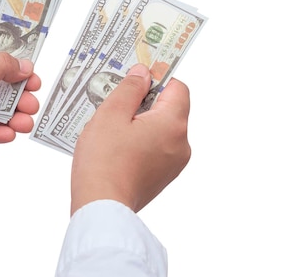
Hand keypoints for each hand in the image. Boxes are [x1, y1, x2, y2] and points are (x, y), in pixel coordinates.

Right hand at [70, 63, 190, 214]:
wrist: (101, 207)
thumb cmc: (104, 162)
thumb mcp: (111, 113)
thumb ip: (130, 88)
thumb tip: (143, 73)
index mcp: (173, 124)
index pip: (177, 87)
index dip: (157, 78)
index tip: (136, 76)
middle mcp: (180, 144)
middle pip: (169, 108)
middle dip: (144, 101)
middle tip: (116, 101)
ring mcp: (173, 163)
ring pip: (160, 128)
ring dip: (139, 121)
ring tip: (111, 127)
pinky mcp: (162, 176)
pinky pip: (155, 147)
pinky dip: (139, 141)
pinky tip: (115, 145)